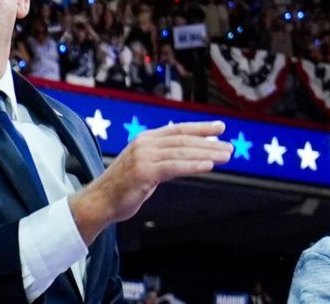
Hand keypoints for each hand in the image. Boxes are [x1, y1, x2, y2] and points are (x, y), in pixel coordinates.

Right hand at [69, 121, 232, 243]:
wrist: (100, 201)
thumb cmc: (123, 186)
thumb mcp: (144, 164)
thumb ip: (162, 157)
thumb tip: (186, 154)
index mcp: (146, 138)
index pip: (178, 129)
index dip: (201, 127)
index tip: (221, 127)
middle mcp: (145, 143)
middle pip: (184, 139)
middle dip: (210, 143)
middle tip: (230, 147)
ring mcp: (144, 156)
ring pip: (182, 152)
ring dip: (207, 153)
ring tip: (226, 156)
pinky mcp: (144, 172)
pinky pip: (174, 166)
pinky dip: (194, 165)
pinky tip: (209, 165)